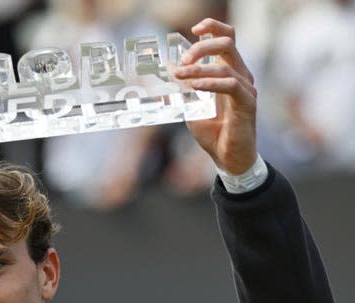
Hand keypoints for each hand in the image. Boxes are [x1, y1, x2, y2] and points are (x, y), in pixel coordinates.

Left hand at [173, 18, 257, 174]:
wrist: (228, 159)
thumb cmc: (213, 133)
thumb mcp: (191, 106)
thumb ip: (183, 87)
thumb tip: (170, 67)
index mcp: (230, 73)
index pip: (227, 39)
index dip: (213, 28)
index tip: (194, 29)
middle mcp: (241, 76)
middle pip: (227, 44)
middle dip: (201, 47)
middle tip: (182, 61)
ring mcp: (246, 89)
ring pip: (226, 65)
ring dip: (198, 70)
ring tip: (179, 77)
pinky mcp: (247, 103)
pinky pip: (230, 85)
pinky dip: (209, 83)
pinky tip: (194, 87)